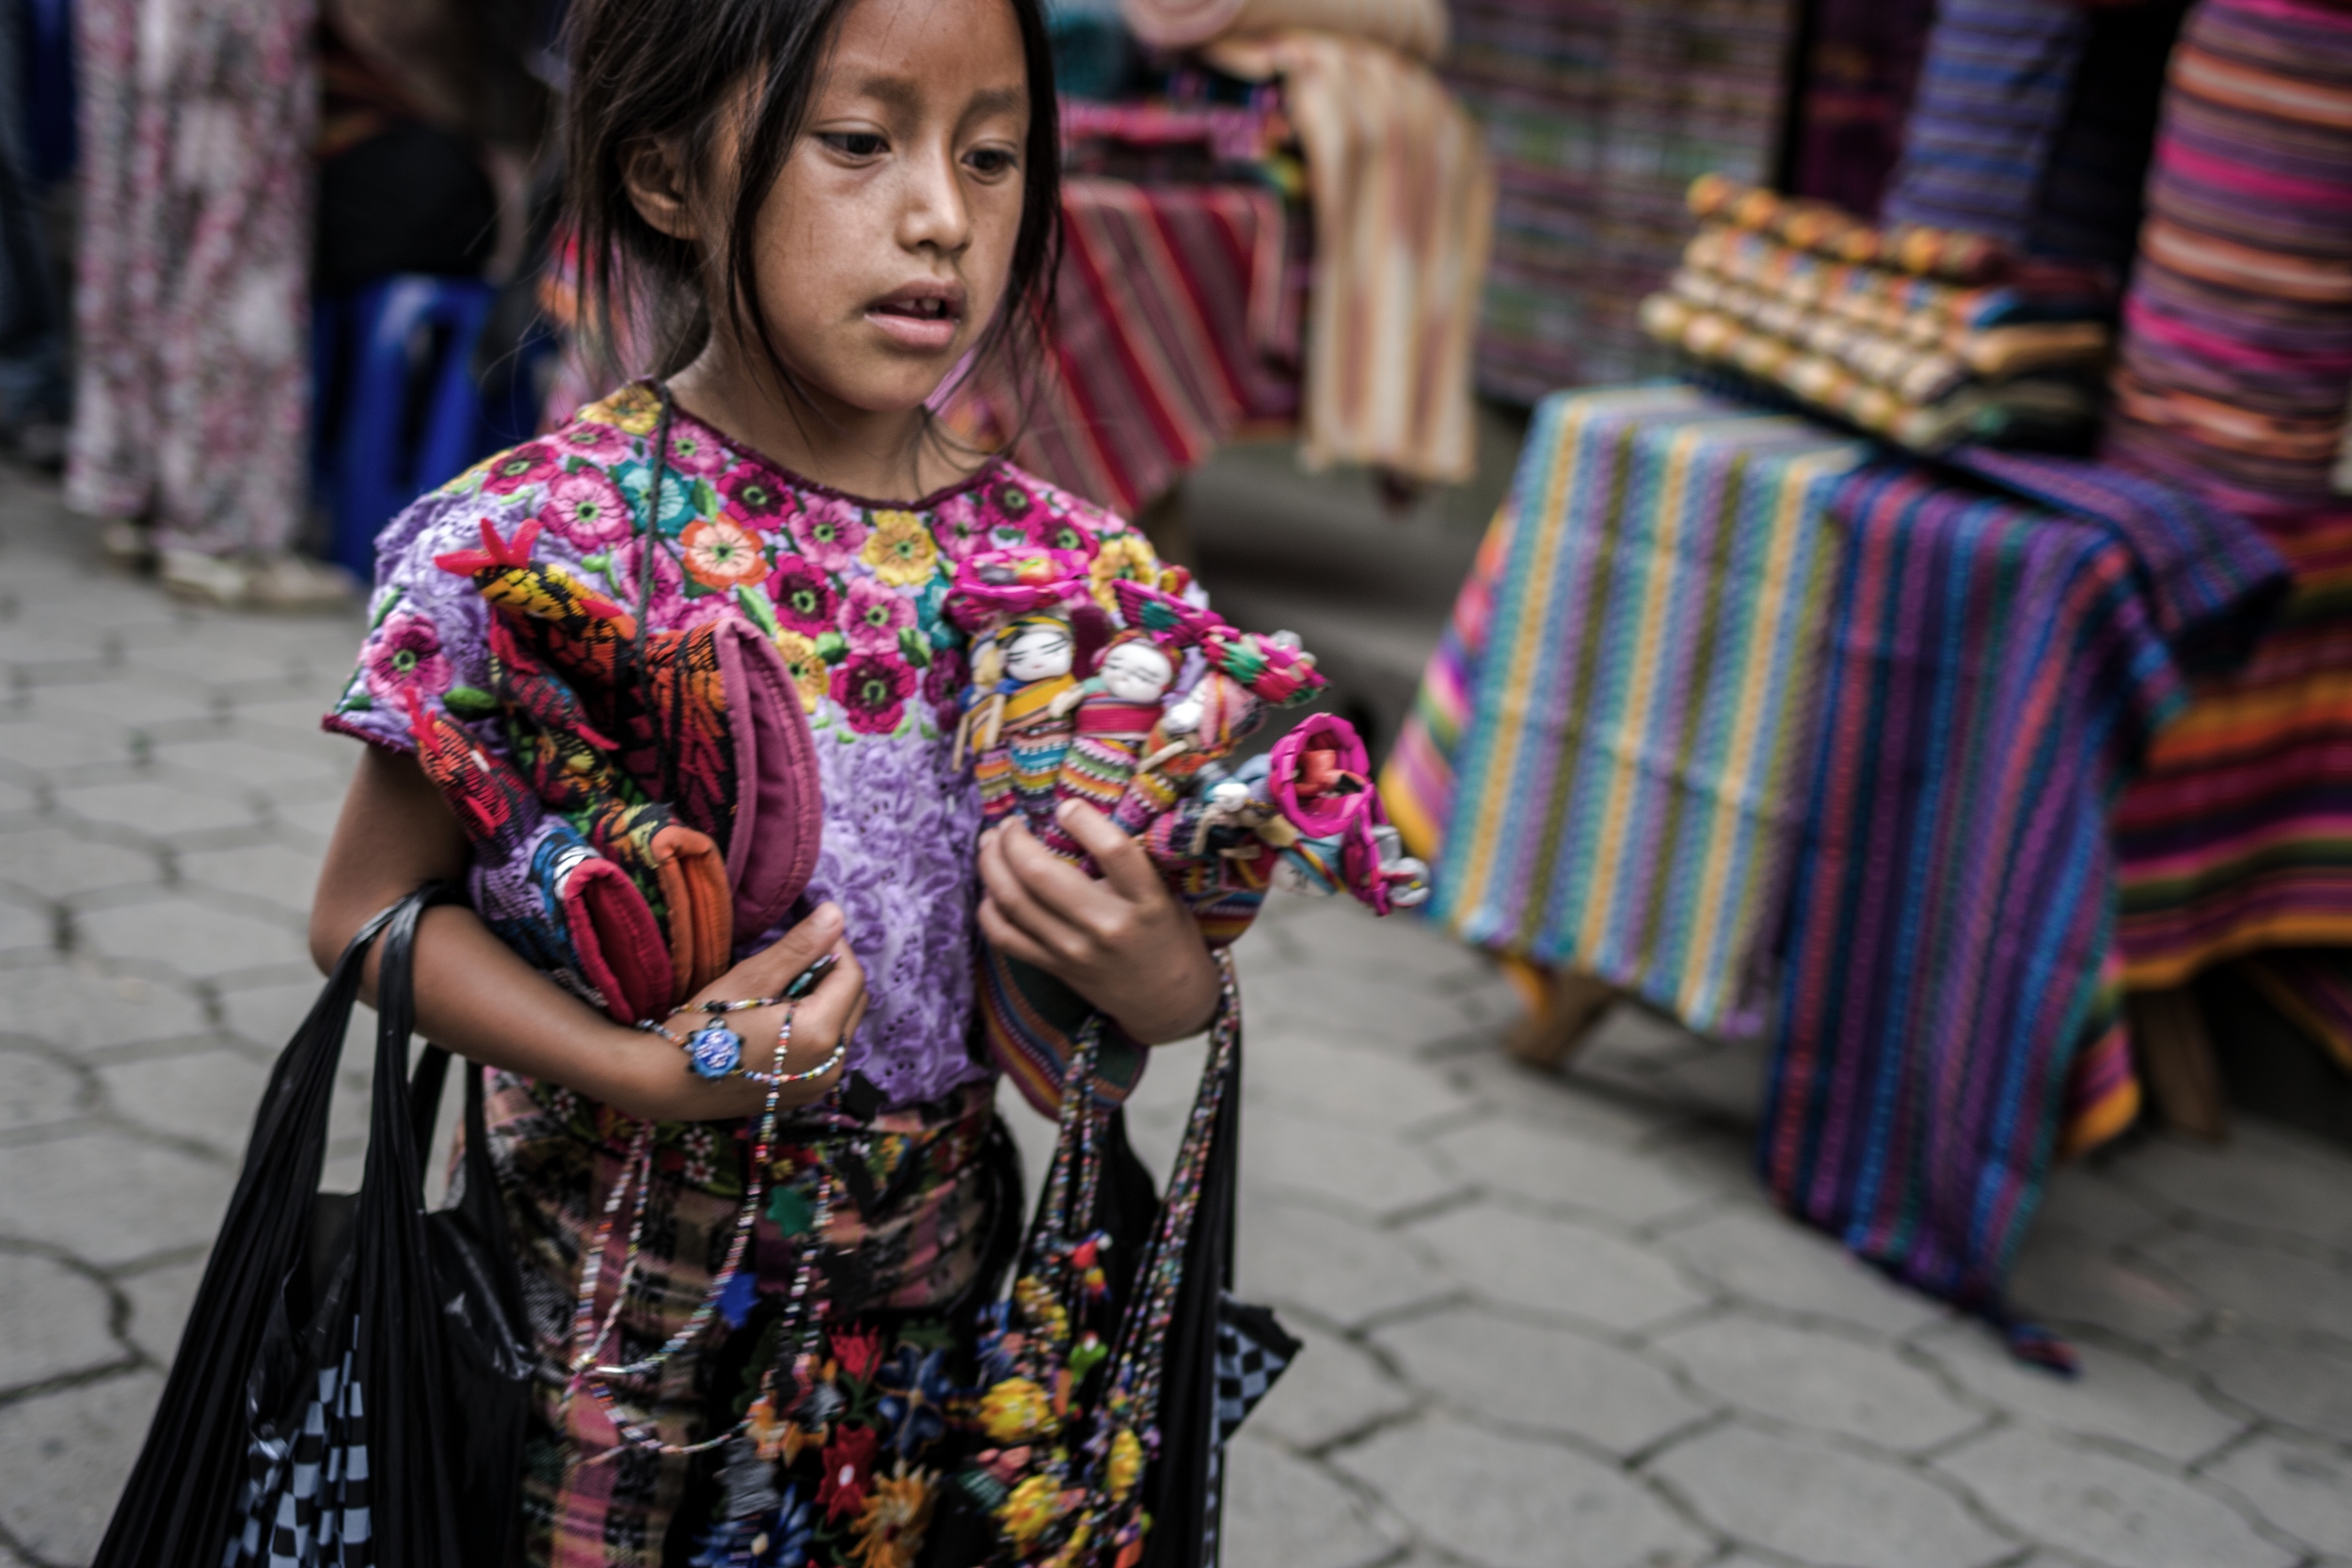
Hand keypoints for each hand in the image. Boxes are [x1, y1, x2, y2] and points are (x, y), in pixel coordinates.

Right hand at [632, 901, 865, 1118]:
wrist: (665, 1082)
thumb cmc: (703, 1025)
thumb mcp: (751, 978)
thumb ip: (799, 947)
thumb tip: (836, 913)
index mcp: (821, 1033)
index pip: (852, 976)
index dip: (835, 947)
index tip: (809, 933)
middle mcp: (832, 1066)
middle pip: (853, 1003)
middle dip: (832, 975)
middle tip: (793, 962)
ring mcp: (820, 1085)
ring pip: (842, 1028)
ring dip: (824, 1002)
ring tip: (780, 992)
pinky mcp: (805, 1096)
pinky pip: (826, 1053)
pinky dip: (814, 1030)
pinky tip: (778, 1021)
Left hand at [977, 801, 1219, 1042]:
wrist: (1168, 1001)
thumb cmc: (1169, 937)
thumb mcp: (1165, 895)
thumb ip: (1129, 866)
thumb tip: (1076, 819)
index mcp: (1146, 902)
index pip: (1114, 851)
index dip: (1083, 819)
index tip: (1066, 806)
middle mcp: (1107, 927)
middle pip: (1042, 874)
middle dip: (1014, 839)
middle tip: (1010, 823)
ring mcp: (1075, 951)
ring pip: (1015, 902)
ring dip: (992, 864)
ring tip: (990, 842)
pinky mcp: (1055, 968)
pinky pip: (1005, 937)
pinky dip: (989, 909)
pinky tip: (992, 890)